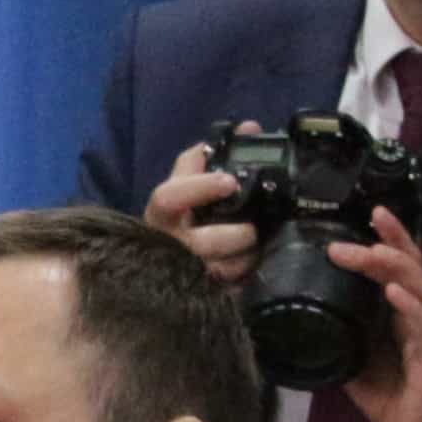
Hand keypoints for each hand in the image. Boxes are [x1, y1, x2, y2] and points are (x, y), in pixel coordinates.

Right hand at [146, 140, 263, 283]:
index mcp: (162, 213)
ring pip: (220, 271)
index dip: (198, 188)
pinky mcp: (205, 293)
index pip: (168, 197)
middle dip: (233, 235)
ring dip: (245, 260)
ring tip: (258, 249)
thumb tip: (248, 128)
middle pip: (202, 243)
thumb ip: (210, 155)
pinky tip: (255, 268)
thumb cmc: (184, 214)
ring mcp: (186, 272)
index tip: (229, 181)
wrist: (173, 259)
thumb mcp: (187, 182)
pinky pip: (230, 291)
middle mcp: (170, 243)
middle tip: (252, 230)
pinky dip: (247, 280)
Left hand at [319, 208, 421, 421]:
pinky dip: (410, 310)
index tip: (371, 212)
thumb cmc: (392, 395)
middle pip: (409, 270)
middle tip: (347, 239)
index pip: (400, 267)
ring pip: (418, 292)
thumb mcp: (353, 360)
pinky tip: (395, 296)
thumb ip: (335, 336)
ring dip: (394, 270)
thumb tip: (293, 318)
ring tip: (373, 253)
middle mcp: (420, 318)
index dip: (390, 238)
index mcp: (402, 314)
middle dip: (383, 247)